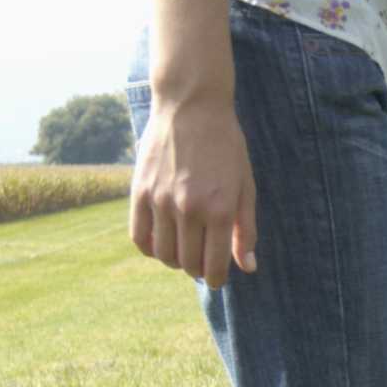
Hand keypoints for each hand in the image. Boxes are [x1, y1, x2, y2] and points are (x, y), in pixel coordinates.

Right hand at [129, 95, 257, 287]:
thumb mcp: (246, 187)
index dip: (217, 279)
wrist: (191, 107)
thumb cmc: (226, 147)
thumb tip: (248, 268)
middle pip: (188, 264)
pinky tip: (162, 241)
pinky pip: (139, 237)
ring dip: (175, 260)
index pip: (215, 266)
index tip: (218, 278)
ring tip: (184, 250)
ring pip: (164, 255)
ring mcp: (160, 200)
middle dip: (198, 270)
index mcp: (219, 210)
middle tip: (203, 261)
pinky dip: (150, 248)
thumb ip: (245, 229)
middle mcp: (188, 209)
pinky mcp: (139, 191)